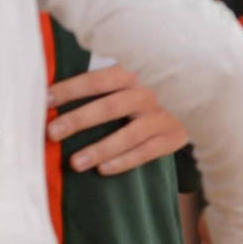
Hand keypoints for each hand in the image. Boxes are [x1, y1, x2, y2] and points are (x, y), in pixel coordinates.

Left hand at [47, 65, 187, 174]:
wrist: (198, 97)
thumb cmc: (147, 87)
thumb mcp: (129, 74)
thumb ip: (100, 80)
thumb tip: (53, 86)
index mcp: (131, 73)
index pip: (96, 81)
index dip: (69, 90)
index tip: (44, 100)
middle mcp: (147, 94)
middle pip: (108, 107)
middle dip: (78, 120)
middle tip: (51, 133)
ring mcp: (161, 117)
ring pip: (128, 135)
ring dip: (99, 149)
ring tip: (74, 162)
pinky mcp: (172, 137)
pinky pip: (146, 152)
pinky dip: (124, 161)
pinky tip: (102, 170)